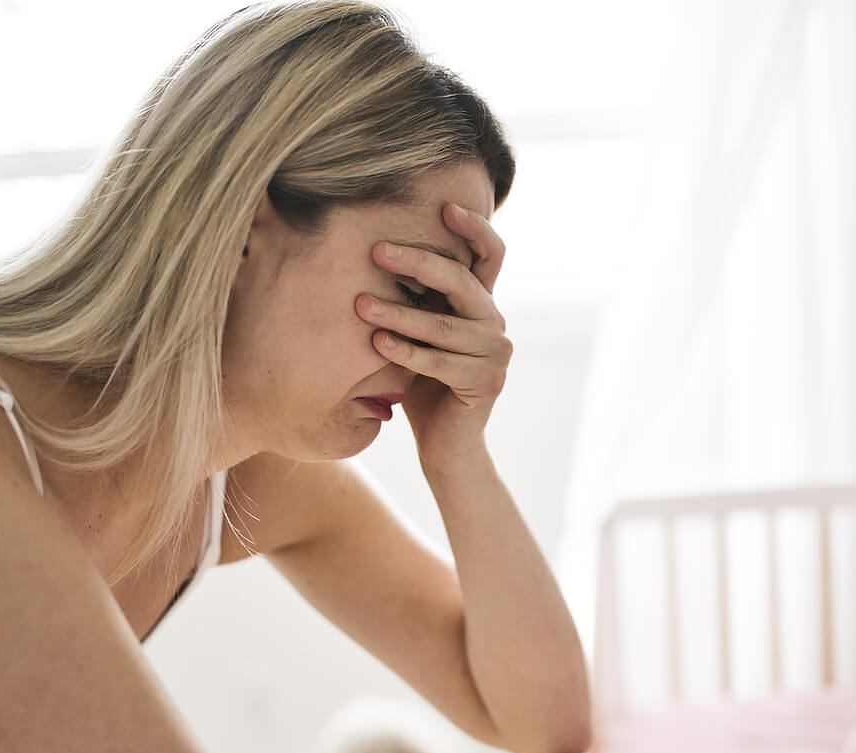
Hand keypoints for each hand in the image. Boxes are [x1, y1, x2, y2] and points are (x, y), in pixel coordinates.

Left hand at [355, 202, 510, 472]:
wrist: (445, 444)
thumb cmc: (420, 382)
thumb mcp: (417, 330)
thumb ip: (414, 296)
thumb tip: (371, 245)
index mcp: (482, 304)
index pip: (490, 255)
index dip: (474, 228)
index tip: (444, 205)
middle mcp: (495, 324)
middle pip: (462, 282)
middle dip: (418, 263)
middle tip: (377, 251)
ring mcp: (494, 355)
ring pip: (444, 326)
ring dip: (399, 314)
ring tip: (360, 305)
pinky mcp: (484, 384)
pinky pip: (440, 363)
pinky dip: (406, 352)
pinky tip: (377, 344)